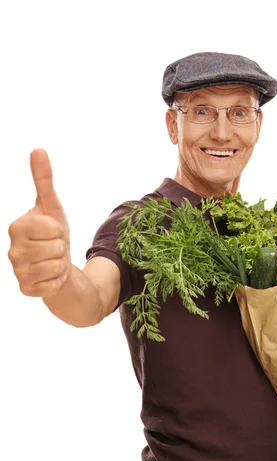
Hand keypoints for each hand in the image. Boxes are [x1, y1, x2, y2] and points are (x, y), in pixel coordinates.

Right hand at [8, 149, 71, 297]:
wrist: (57, 264)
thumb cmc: (52, 234)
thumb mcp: (51, 206)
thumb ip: (44, 180)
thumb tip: (38, 149)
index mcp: (15, 227)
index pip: (51, 228)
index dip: (59, 230)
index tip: (52, 232)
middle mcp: (11, 250)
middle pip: (55, 247)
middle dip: (61, 248)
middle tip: (53, 248)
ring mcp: (17, 272)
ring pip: (56, 266)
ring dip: (61, 264)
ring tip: (53, 261)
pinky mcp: (26, 290)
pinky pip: (53, 285)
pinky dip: (58, 281)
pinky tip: (51, 277)